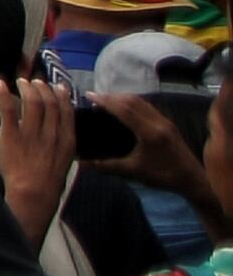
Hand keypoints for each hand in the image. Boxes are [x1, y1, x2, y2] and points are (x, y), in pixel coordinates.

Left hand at [0, 69, 79, 237]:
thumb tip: (62, 125)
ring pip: (33, 102)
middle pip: (49, 101)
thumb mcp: (65, 159)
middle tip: (34, 82)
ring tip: (20, 82)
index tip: (56, 86)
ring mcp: (32, 134)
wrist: (33, 194)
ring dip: (26, 87)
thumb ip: (64, 141)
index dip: (60, 94)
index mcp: (67, 139)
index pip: (66, 109)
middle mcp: (51, 133)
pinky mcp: (11, 135)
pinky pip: (8, 110)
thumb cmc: (48, 180)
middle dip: (42, 87)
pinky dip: (3, 94)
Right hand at [102, 95, 225, 224]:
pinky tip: (126, 109)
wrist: (193, 180)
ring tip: (107, 101)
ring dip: (123, 98)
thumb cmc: (163, 176)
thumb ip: (107, 166)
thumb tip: (82, 164)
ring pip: (141, 102)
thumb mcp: (133, 172)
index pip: (124, 109)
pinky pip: (147, 106)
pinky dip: (133, 103)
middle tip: (95, 98)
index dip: (105, 101)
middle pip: (132, 101)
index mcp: (149, 132)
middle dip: (112, 96)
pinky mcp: (168, 123)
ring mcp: (165, 121)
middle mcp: (158, 121)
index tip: (89, 95)